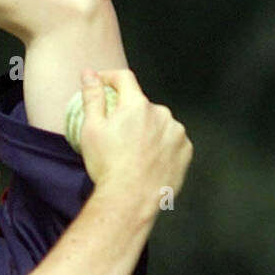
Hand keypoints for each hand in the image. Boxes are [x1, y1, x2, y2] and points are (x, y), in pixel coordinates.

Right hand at [80, 68, 192, 207]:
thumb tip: (89, 74)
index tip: (103, 84)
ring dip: (148, 130)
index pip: (124, 78)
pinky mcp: (185, 151)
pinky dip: (162, 146)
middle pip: (142, 105)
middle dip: (130, 114)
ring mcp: (176, 133)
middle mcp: (161, 113)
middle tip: (117, 135)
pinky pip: (172, 141)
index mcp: (137, 105)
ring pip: (159, 123)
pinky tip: (149, 161)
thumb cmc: (108, 166)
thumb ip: (92, 97)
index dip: (110, 78)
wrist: (130, 199)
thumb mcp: (91, 129)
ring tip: (134, 153)